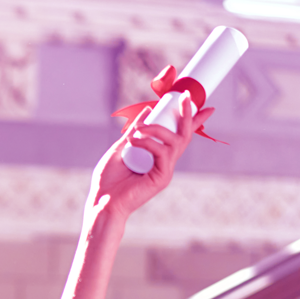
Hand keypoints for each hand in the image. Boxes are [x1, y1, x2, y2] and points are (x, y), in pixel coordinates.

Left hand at [87, 94, 215, 224]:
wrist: (102, 202)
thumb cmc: (109, 180)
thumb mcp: (121, 148)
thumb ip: (135, 131)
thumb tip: (148, 111)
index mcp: (157, 156)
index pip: (178, 135)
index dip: (191, 119)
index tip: (197, 101)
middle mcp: (165, 163)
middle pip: (184, 136)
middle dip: (188, 115)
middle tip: (186, 97)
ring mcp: (165, 170)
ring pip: (174, 141)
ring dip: (156, 130)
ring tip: (137, 132)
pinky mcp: (162, 177)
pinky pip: (162, 153)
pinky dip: (149, 143)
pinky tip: (134, 142)